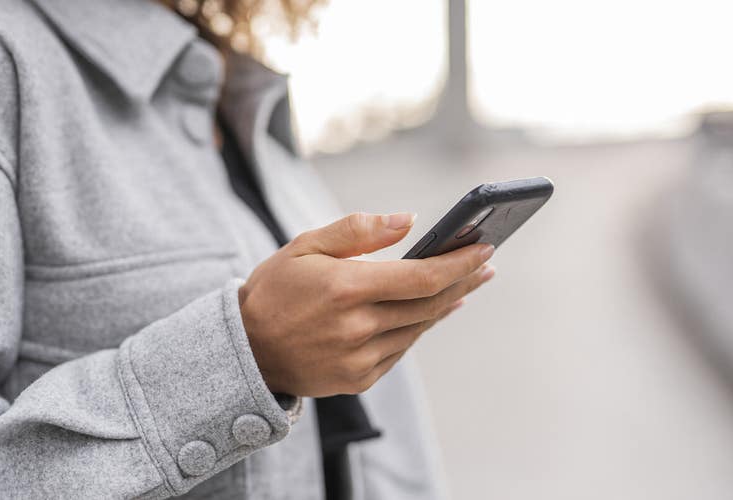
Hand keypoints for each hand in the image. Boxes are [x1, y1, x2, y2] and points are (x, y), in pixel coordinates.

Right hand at [239, 212, 494, 396]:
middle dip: (464, 282)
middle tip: (486, 265)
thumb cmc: (275, 289)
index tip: (485, 249)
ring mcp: (359, 359)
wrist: (246, 350)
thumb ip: (358, 229)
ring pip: (419, 328)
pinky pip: (401, 349)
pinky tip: (428, 312)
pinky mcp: (359, 379)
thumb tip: (409, 220)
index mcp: (345, 288)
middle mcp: (357, 328)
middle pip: (430, 304)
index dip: (459, 263)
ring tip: (464, 285)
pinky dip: (418, 327)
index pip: (422, 277)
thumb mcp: (305, 245)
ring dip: (445, 305)